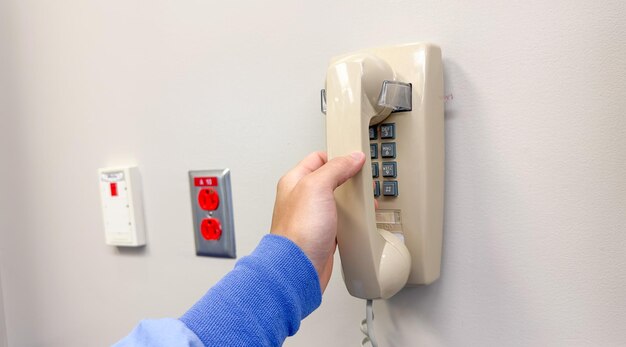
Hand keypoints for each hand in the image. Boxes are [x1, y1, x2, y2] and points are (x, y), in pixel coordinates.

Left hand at [270, 151, 365, 292]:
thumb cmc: (298, 232)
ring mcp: (313, 218)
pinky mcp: (323, 235)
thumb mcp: (317, 187)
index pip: (318, 158)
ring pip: (337, 202)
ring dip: (352, 201)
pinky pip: (341, 222)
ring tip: (365, 200)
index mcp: (295, 181)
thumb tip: (352, 157)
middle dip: (349, 180)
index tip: (356, 159)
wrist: (299, 269)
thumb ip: (335, 168)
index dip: (338, 157)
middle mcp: (302, 198)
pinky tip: (359, 221)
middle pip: (330, 180)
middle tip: (363, 181)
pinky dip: (352, 221)